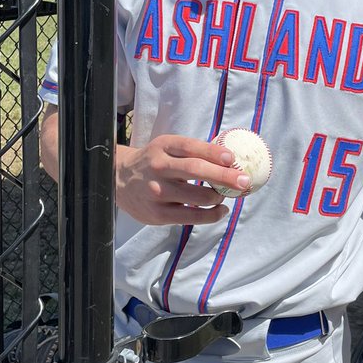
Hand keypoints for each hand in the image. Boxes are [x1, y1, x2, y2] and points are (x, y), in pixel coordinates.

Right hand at [115, 135, 250, 225]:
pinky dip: (211, 215)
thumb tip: (231, 159)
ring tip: (225, 195)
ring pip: (197, 197)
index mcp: (163, 146)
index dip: (213, 152)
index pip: (191, 147)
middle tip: (244, 180)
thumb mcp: (166, 148)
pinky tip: (220, 210)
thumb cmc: (154, 162)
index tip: (232, 158)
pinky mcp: (158, 214)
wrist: (118, 180)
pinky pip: (191, 216)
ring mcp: (157, 192)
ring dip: (218, 197)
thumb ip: (192, 152)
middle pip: (195, 170)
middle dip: (224, 176)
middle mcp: (159, 167)